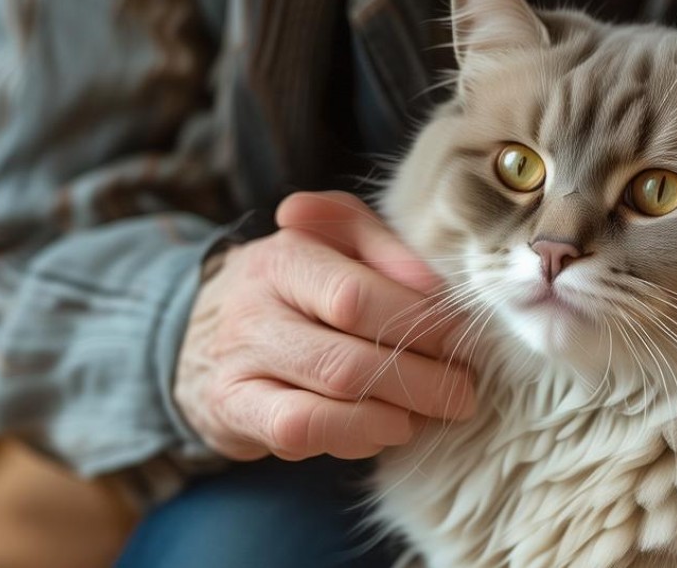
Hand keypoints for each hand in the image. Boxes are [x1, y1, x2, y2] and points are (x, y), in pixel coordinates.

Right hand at [173, 191, 475, 460]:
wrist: (213, 325)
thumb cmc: (299, 282)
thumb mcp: (337, 241)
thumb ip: (384, 246)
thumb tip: (430, 285)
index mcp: (284, 256)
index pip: (356, 296)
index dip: (419, 324)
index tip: (462, 339)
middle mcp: (253, 308)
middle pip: (348, 356)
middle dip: (422, 378)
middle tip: (463, 389)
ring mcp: (239, 363)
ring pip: (328, 399)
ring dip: (397, 411)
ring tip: (432, 409)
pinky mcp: (234, 408)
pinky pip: (300, 431)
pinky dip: (357, 435)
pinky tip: (387, 427)